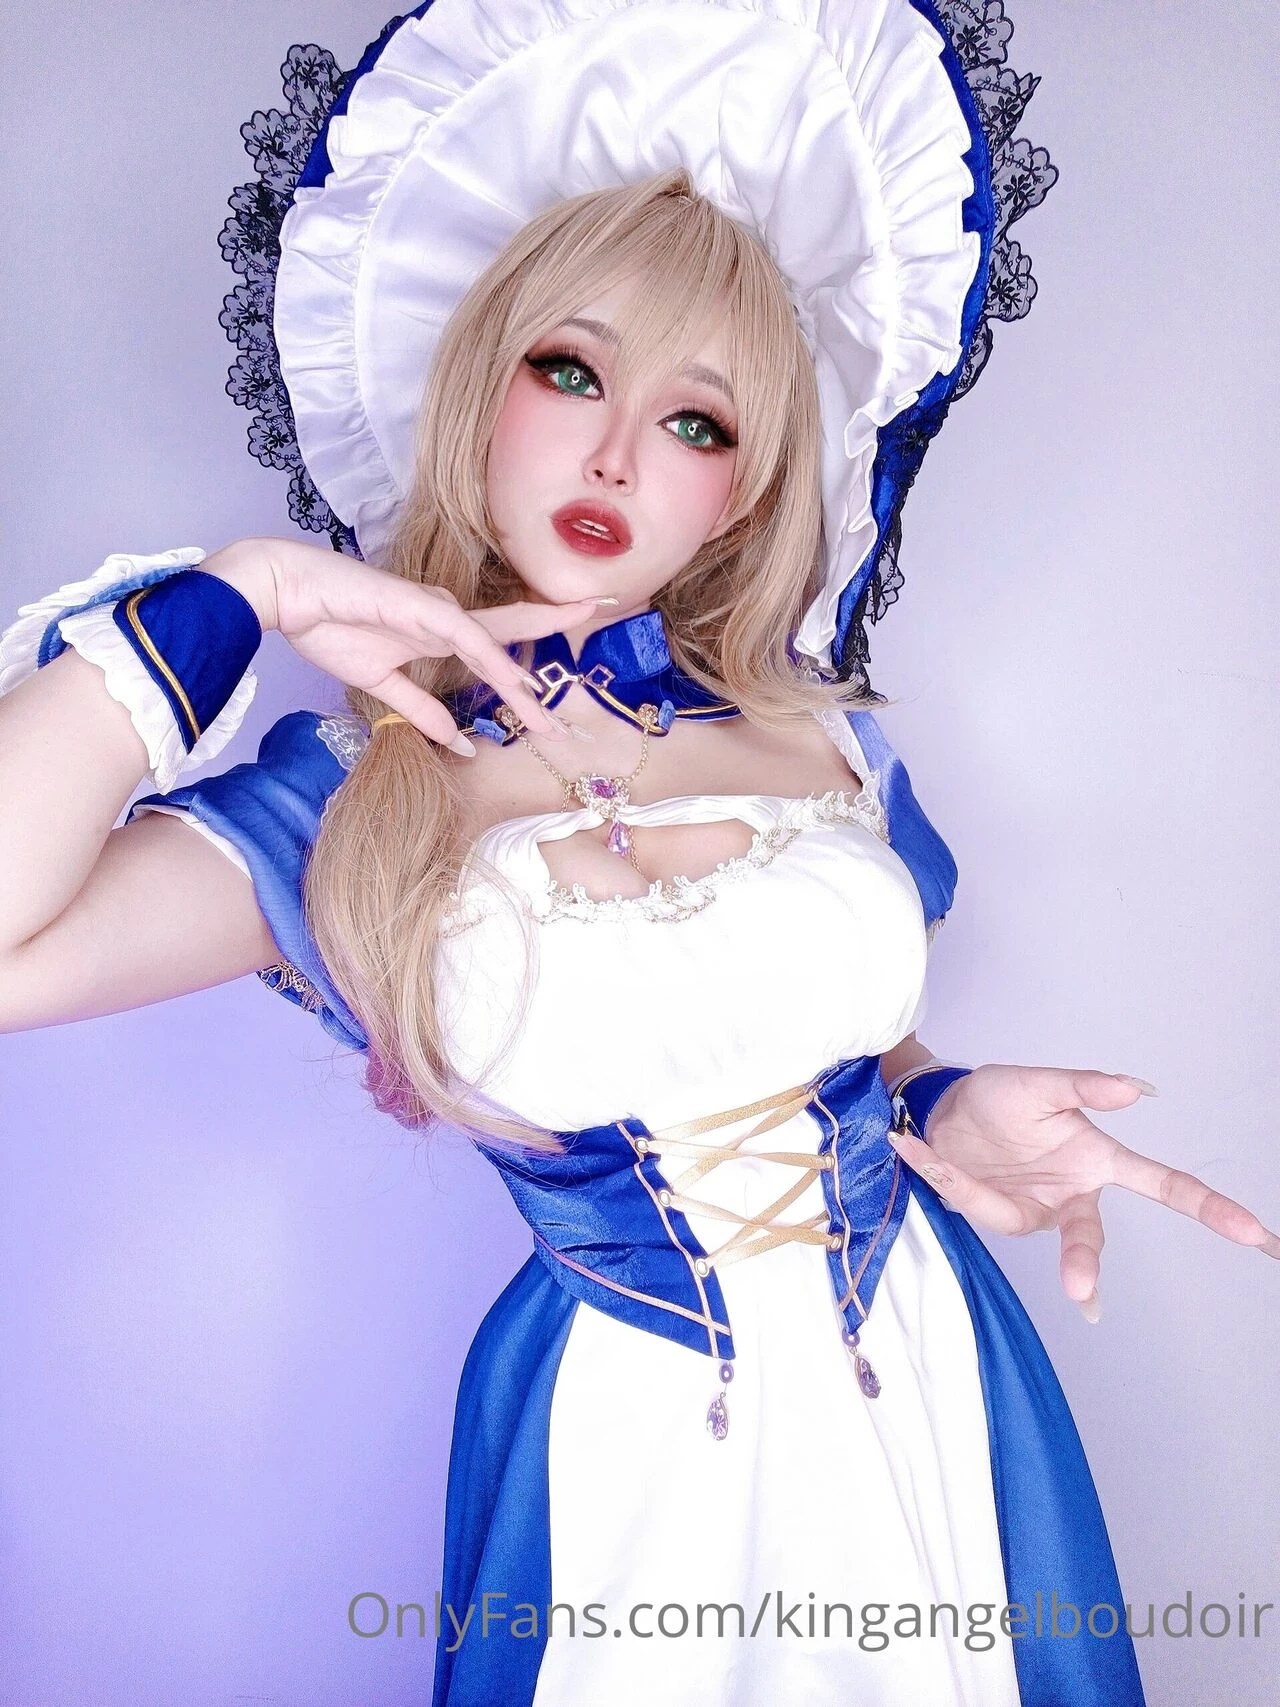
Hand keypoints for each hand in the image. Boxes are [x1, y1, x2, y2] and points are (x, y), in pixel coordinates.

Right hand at [210, 536, 608, 751]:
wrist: (285, 594)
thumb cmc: (328, 626)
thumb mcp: (382, 685)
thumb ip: (421, 711)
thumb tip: (458, 741)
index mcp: (439, 633)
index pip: (500, 648)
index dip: (533, 666)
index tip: (562, 697)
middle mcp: (446, 618)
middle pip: (514, 633)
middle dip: (555, 645)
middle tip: (594, 656)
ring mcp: (435, 611)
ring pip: (496, 647)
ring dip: (526, 685)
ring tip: (555, 718)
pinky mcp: (419, 608)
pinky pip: (465, 637)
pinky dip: (492, 661)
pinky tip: (513, 682)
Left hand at [886, 1063, 1279, 1320]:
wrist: (942, 1107)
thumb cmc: (1001, 1096)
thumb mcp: (1040, 1082)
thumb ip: (1085, 1086)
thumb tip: (1139, 1090)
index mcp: (1097, 1159)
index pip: (1164, 1187)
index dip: (1211, 1211)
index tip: (1257, 1236)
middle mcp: (1070, 1194)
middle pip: (1088, 1237)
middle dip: (1083, 1264)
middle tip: (1082, 1292)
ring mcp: (1029, 1211)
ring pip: (1014, 1223)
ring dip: (983, 1200)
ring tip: (940, 1164)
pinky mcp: (988, 1214)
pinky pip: (969, 1201)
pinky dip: (941, 1172)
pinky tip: (916, 1147)